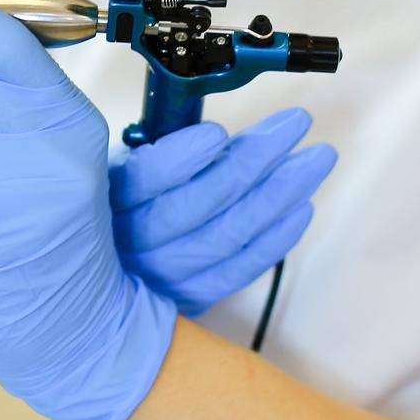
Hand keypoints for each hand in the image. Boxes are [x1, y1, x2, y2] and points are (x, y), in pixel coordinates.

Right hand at [112, 110, 336, 315]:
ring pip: (229, 234)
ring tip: (316, 158)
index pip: (143, 179)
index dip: (182, 157)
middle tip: (295, 123)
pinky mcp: (190, 296)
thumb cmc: (121, 200)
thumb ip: (158, 145)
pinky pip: (240, 269)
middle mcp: (133, 243)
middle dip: (255, 159)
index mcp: (108, 198)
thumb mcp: (119, 164)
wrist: (103, 272)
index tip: (218, 133)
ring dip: (280, 192)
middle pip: (200, 203)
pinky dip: (275, 238)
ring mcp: (163, 276)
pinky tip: (302, 207)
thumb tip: (221, 129)